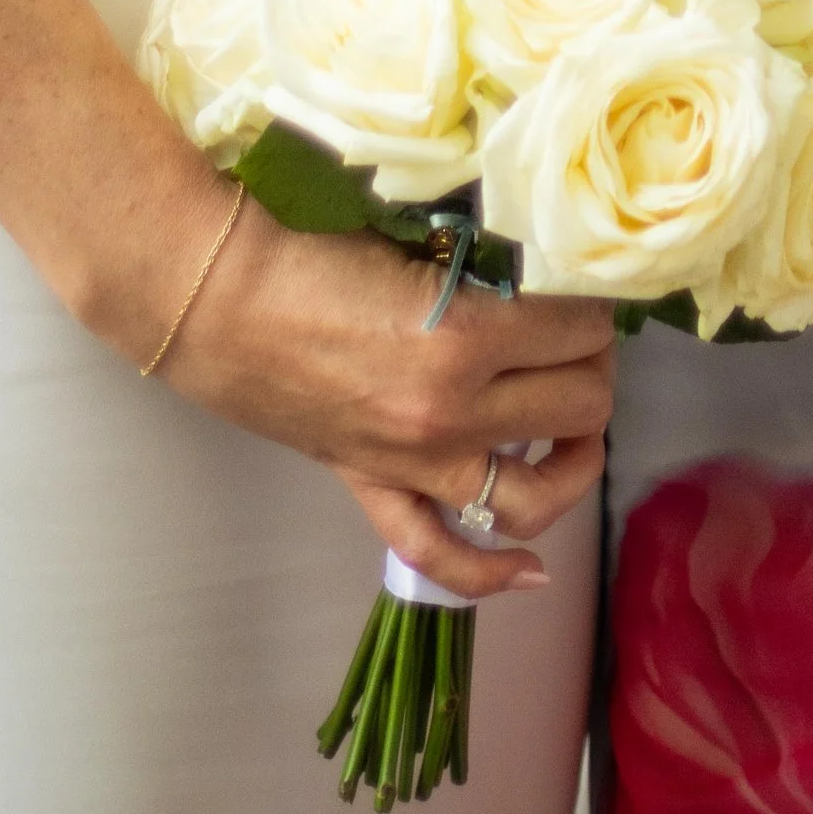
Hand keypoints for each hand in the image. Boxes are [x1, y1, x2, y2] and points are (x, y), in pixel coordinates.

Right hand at [157, 190, 617, 599]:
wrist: (217, 298)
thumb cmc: (309, 246)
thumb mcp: (414, 239)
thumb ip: (482, 264)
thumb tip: (545, 267)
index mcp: (466, 336)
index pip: (580, 328)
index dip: (595, 302)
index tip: (585, 284)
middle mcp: (453, 413)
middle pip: (582, 404)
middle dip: (595, 363)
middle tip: (580, 333)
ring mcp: (416, 462)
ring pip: (537, 494)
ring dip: (575, 459)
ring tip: (577, 424)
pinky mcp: (376, 487)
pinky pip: (441, 553)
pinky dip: (492, 573)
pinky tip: (531, 569)